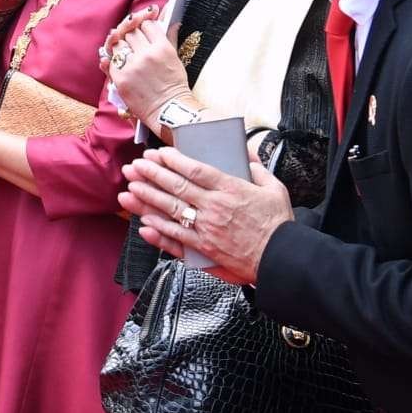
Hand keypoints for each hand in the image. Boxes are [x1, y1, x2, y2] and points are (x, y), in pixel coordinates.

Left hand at [100, 7, 189, 123]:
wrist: (168, 110)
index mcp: (162, 48)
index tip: (144, 28)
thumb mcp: (176, 58)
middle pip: (131, 31)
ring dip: (121, 44)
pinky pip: (111, 60)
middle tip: (134, 40)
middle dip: (132, 33)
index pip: (147, 24)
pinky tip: (120, 61)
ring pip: (118, 43)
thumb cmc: (174, 86)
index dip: (145, 24)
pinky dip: (114, 59)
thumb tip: (172, 21)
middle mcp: (146, 54)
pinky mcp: (120, 78)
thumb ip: (170, 38)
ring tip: (127, 51)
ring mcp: (131, 66)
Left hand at [117, 146, 293, 285]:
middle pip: (177, 187)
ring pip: (170, 211)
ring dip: (147, 199)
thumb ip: (257, 168)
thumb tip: (246, 153)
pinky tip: (144, 223)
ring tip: (129, 190)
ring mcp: (207, 229)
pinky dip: (158, 231)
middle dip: (152, 175)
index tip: (159, 153)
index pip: (195, 170)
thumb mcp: (274, 189)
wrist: (282, 259)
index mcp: (231, 189)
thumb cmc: (279, 225)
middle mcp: (214, 207)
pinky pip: (176, 239)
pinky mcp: (204, 249)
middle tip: (135, 166)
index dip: (173, 160)